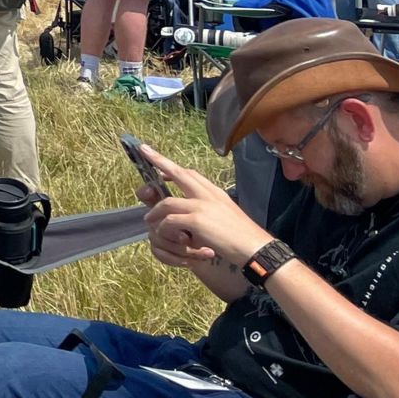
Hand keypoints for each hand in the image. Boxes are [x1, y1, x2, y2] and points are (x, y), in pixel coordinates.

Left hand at [137, 142, 273, 266]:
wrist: (255, 248)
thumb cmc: (241, 236)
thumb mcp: (224, 214)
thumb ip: (206, 208)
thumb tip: (190, 208)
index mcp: (214, 192)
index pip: (190, 173)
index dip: (172, 166)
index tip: (158, 160)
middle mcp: (207, 194)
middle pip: (178, 173)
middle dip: (158, 160)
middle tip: (143, 150)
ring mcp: (201, 206)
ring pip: (167, 202)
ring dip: (155, 212)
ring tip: (149, 220)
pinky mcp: (197, 221)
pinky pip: (169, 221)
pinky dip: (163, 228)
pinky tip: (165, 235)